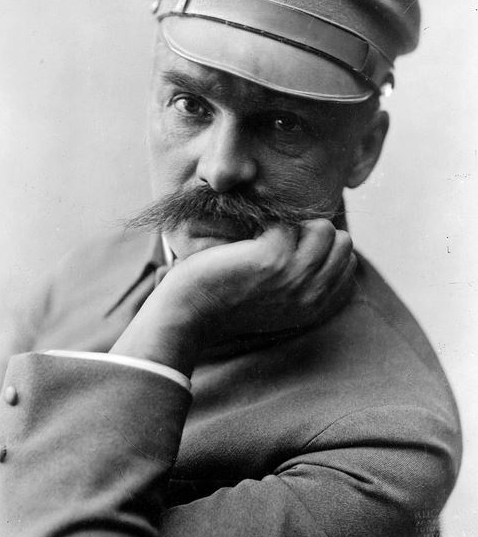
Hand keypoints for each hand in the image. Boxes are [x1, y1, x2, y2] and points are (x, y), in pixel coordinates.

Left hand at [165, 218, 355, 338]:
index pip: (347, 263)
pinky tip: (246, 240)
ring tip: (265, 239)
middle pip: (342, 242)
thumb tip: (322, 239)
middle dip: (313, 232)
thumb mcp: (277, 301)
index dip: (321, 248)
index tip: (292, 249)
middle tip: (278, 241)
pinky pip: (287, 223)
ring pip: (323, 228)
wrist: (189, 313)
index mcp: (315, 307)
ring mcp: (296, 276)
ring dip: (295, 225)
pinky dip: (266, 223)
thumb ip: (303, 281)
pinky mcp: (274, 258)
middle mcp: (312, 294)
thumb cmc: (225, 300)